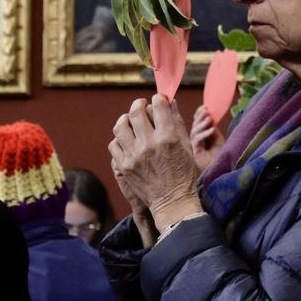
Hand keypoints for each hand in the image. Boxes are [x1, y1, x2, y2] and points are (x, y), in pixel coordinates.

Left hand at [109, 95, 203, 232]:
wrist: (172, 201)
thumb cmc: (184, 174)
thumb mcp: (187, 146)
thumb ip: (177, 122)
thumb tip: (169, 102)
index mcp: (168, 137)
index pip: (158, 105)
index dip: (158, 99)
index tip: (158, 100)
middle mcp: (149, 144)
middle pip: (136, 112)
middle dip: (139, 104)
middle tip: (142, 105)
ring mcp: (134, 155)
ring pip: (120, 126)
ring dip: (125, 119)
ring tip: (130, 120)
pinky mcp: (124, 166)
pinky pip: (114, 144)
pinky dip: (119, 139)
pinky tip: (127, 140)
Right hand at [189, 105, 225, 172]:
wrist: (219, 170)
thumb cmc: (218, 156)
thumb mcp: (217, 139)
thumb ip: (213, 129)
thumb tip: (210, 117)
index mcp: (200, 136)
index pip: (197, 122)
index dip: (199, 114)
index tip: (204, 106)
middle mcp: (196, 140)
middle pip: (194, 126)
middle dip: (199, 117)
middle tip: (206, 110)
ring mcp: (194, 146)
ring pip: (194, 132)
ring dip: (202, 124)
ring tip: (209, 118)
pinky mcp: (195, 152)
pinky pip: (197, 140)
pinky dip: (204, 134)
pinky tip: (211, 130)